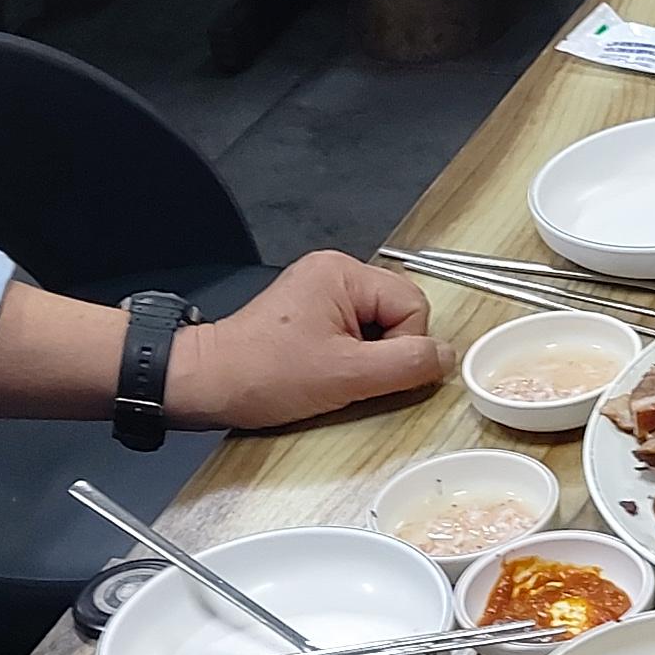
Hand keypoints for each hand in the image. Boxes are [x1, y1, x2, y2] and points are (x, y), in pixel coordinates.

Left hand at [165, 252, 454, 430]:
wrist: (206, 383)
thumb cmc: (265, 375)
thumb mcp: (347, 375)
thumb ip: (408, 364)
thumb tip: (448, 358)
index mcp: (344, 272)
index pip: (412, 306)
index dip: (401, 348)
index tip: (365, 371)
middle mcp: (334, 271)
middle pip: (397, 314)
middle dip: (382, 353)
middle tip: (345, 375)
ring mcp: (320, 290)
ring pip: (377, 327)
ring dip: (364, 359)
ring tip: (328, 374)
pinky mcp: (309, 313)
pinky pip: (354, 333)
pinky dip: (347, 358)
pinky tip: (321, 372)